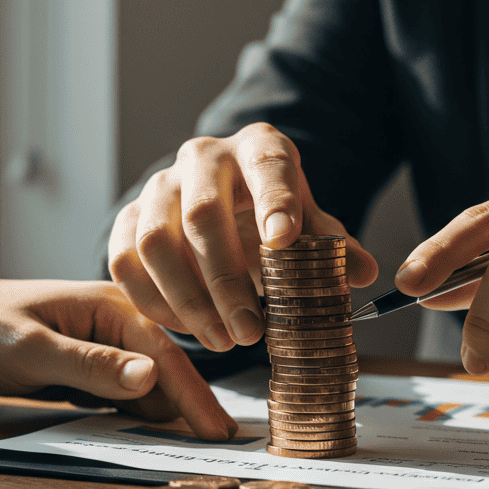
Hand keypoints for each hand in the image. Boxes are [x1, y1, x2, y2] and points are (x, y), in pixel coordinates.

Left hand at [0, 275, 237, 440]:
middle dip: (193, 404)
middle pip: (165, 369)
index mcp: (108, 305)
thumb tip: (152, 378)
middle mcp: (112, 321)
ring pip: (146, 384)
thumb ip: (91, 365)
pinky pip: (121, 393)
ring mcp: (99, 345)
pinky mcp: (84, 367)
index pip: (165, 353)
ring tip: (200, 443)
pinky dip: (139, 413)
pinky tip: (154, 433)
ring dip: (170, 411)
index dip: (194, 394)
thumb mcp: (31, 349)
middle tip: (223, 443)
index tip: (217, 431)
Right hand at [108, 122, 377, 350]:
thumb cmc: (272, 212)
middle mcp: (203, 157)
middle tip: (250, 332)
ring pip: (155, 241)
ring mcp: (159, 185)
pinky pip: (124, 259)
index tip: (284, 241)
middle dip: (225, 280)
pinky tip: (185, 329)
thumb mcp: (308, 223)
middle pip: (202, 214)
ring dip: (187, 299)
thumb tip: (365, 272)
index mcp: (258, 148)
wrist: (222, 201)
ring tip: (221, 341)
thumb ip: (332, 246)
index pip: (267, 168)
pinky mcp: (129, 215)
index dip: (274, 203)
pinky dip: (152, 300)